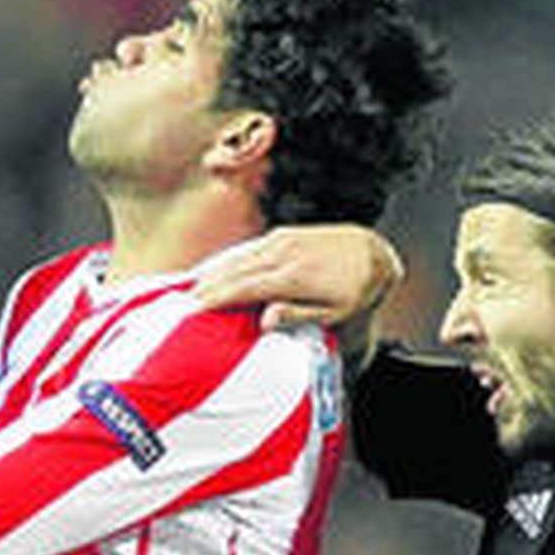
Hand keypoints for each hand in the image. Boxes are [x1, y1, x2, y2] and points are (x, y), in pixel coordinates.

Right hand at [194, 224, 402, 329]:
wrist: (371, 253)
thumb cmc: (353, 291)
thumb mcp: (334, 312)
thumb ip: (298, 315)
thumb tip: (265, 320)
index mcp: (295, 276)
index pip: (245, 287)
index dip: (217, 298)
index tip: (194, 309)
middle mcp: (285, 254)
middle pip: (235, 270)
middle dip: (207, 285)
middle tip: (184, 302)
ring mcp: (283, 240)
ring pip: (239, 256)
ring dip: (214, 272)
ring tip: (193, 288)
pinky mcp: (283, 234)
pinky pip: (248, 248)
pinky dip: (229, 260)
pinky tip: (217, 270)